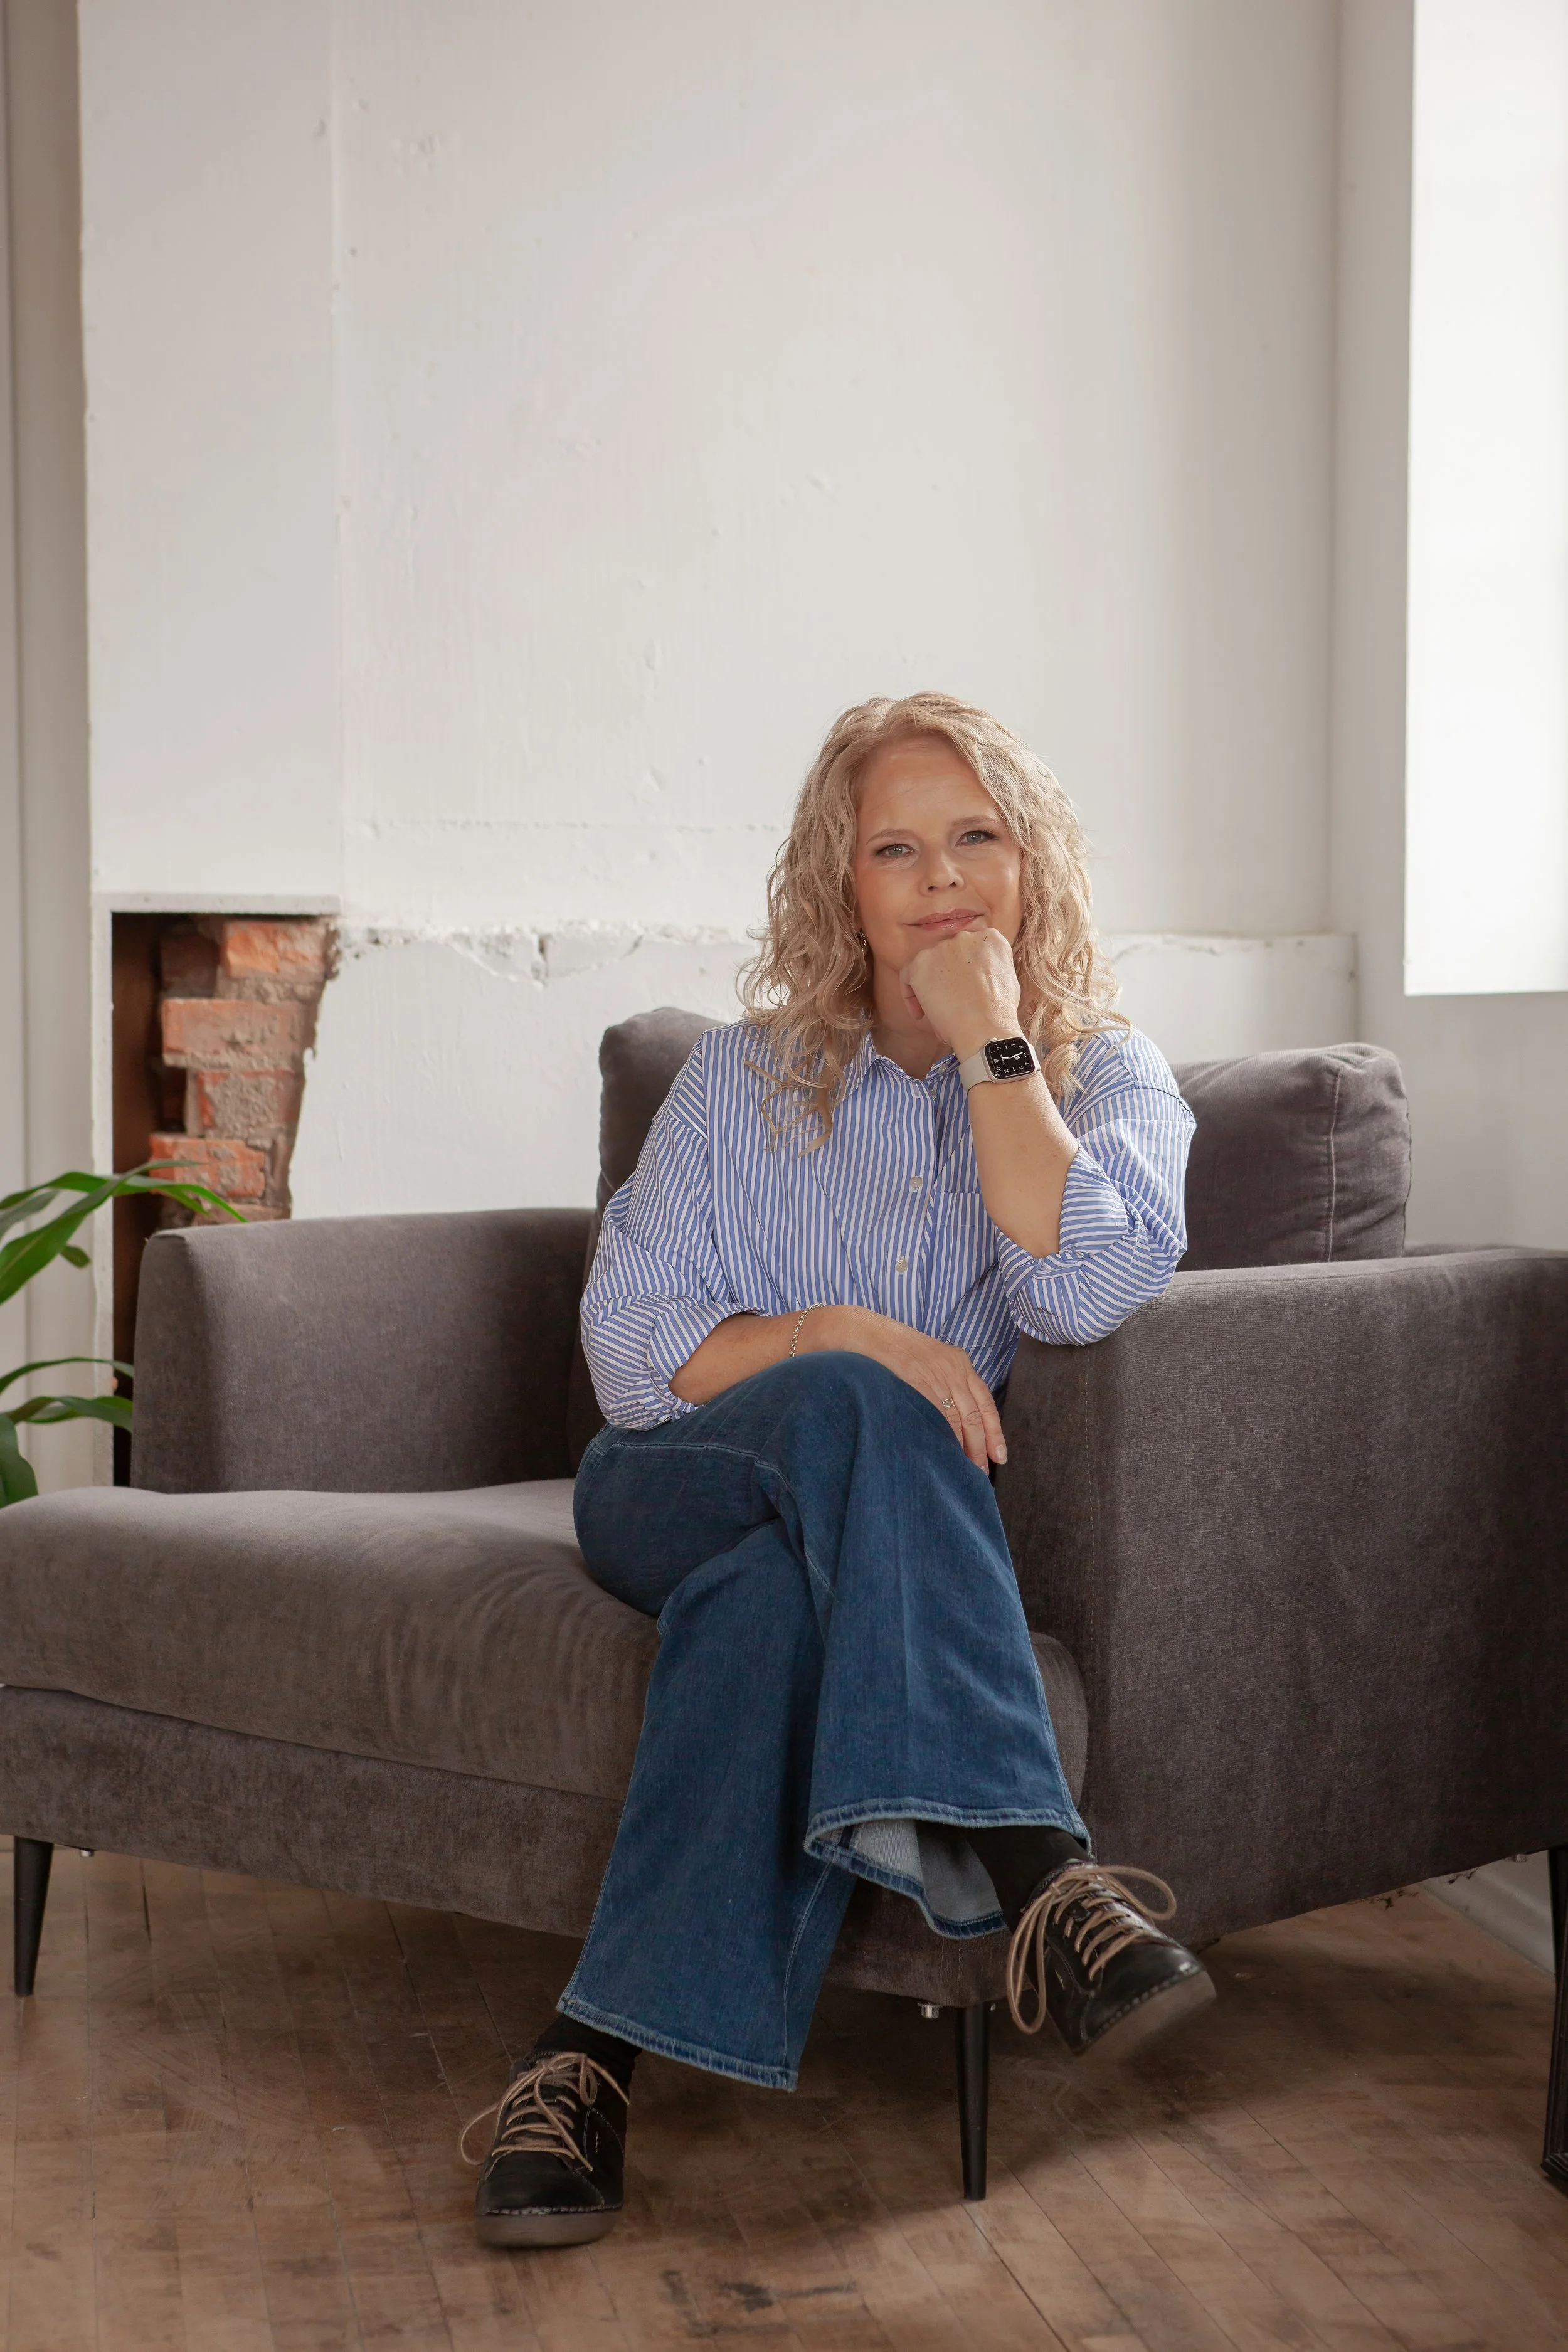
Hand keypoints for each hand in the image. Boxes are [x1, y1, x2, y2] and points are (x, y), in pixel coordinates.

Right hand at [806, 1303, 1004, 1468]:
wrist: (867, 1333)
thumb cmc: (895, 1351)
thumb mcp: (930, 1359)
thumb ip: (946, 1382)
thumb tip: (957, 1421)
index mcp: (959, 1362)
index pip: (986, 1402)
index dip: (994, 1432)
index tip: (999, 1455)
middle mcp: (953, 1368)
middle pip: (975, 1416)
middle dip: (981, 1447)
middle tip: (980, 1472)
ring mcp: (935, 1374)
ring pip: (958, 1419)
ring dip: (963, 1448)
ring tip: (964, 1469)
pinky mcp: (917, 1380)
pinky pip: (936, 1415)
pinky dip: (942, 1436)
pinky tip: (943, 1453)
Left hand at [901, 925, 1021, 1058]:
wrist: (985, 1026)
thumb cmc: (1000, 1012)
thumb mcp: (1008, 980)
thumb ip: (990, 968)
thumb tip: (978, 976)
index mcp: (990, 939)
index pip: (973, 951)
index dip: (967, 972)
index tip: (965, 989)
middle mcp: (966, 936)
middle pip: (950, 957)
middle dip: (949, 980)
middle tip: (952, 1004)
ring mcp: (942, 948)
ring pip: (930, 967)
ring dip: (932, 989)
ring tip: (939, 1014)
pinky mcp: (921, 962)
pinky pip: (908, 974)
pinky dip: (910, 994)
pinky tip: (920, 1013)